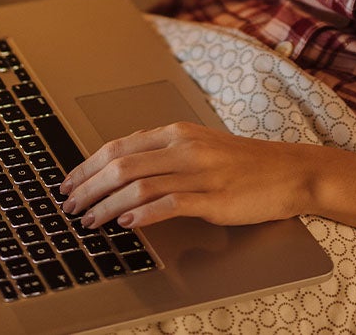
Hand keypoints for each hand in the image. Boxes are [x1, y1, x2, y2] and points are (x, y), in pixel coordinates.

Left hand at [59, 122, 309, 229]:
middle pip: (121, 164)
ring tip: (90, 221)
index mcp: (175, 133)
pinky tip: (126, 223)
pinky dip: (142, 214)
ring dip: (106, 205)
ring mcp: (198, 173)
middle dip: (88, 187)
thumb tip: (123, 160)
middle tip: (69, 206)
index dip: (87, 166)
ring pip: (139, 185)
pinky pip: (170, 204)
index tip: (68, 183)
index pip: (118, 146)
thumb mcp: (199, 145)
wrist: (287, 171)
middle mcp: (183, 148)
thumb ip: (162, 151)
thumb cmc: (242, 162)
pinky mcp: (213, 198)